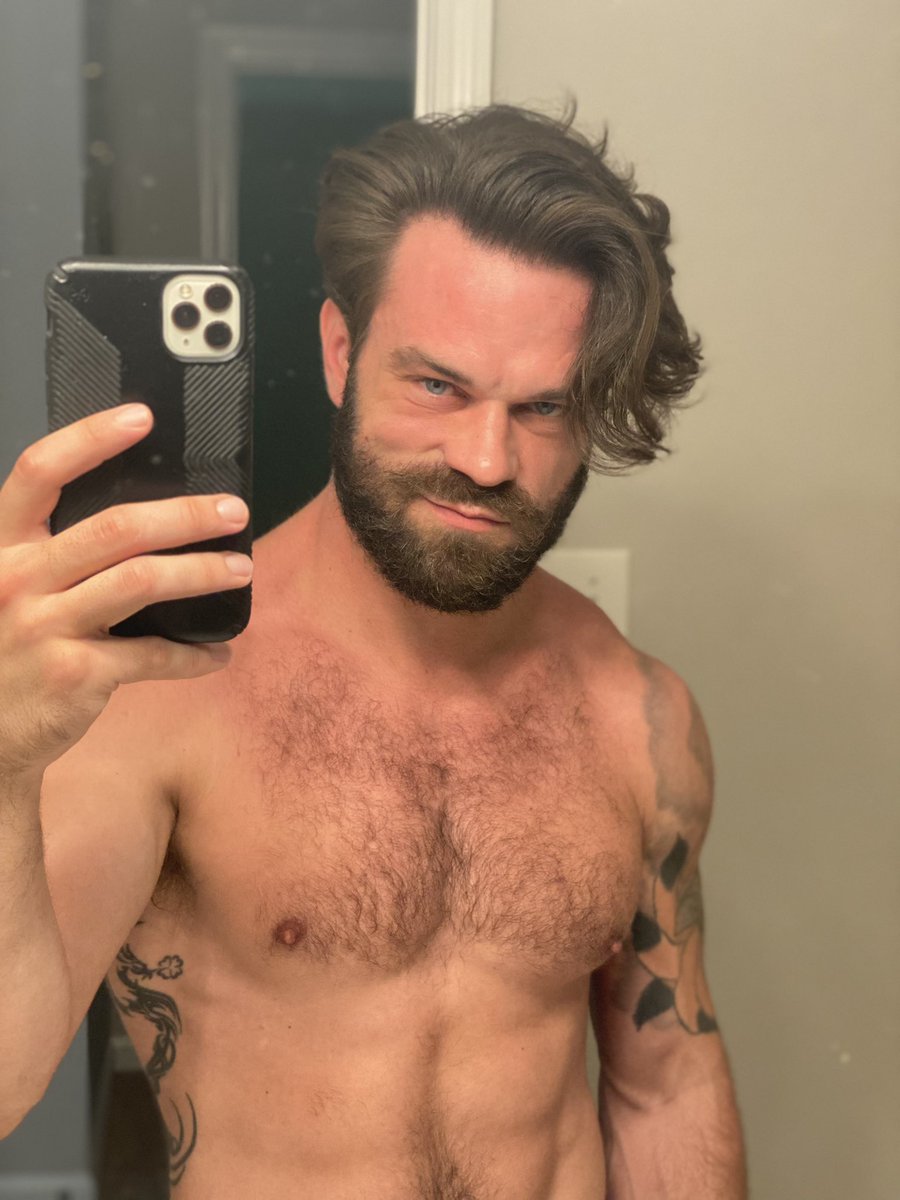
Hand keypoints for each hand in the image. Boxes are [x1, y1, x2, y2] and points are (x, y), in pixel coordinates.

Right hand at [0, 404, 252, 779]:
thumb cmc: (6, 652)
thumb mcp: (9, 591)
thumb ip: (56, 554)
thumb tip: (145, 520)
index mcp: (0, 546)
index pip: (40, 472)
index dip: (90, 438)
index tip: (141, 417)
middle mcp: (17, 579)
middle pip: (115, 526)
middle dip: (186, 514)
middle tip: (233, 511)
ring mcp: (44, 627)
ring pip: (142, 581)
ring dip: (203, 573)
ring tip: (240, 569)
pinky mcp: (75, 674)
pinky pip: (152, 654)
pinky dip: (194, 655)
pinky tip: (218, 654)